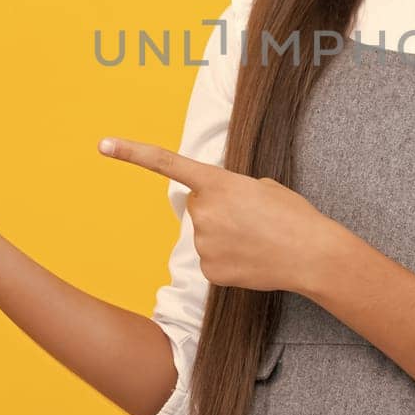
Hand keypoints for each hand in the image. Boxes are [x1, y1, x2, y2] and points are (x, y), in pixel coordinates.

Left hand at [98, 136, 340, 294]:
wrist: (311, 254)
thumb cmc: (293, 215)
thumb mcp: (263, 186)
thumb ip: (232, 190)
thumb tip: (220, 210)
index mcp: (217, 182)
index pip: (166, 162)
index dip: (132, 152)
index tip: (103, 143)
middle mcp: (202, 211)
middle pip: (198, 206)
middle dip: (219, 209)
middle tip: (252, 217)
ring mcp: (203, 243)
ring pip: (206, 235)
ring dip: (226, 235)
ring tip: (257, 239)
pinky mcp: (208, 271)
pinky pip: (212, 260)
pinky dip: (229, 260)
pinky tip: (252, 259)